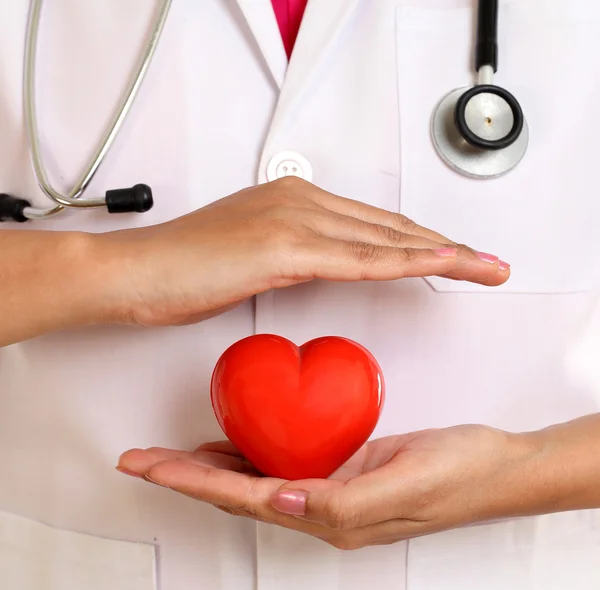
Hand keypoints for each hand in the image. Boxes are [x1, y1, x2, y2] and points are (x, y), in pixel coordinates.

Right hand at [101, 177, 508, 326]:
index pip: (372, 224)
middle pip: (389, 226)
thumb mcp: (249, 258)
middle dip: (445, 247)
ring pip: (384, 239)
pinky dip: (406, 262)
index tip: (451, 257)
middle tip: (486, 263)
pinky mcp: (283, 248)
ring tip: (484, 268)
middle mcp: (298, 201)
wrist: (131, 273)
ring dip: (442, 255)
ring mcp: (292, 220)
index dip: (418, 241)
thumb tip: (319, 267)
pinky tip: (441, 265)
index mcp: (292, 201)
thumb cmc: (179, 270)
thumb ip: (292, 256)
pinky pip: (359, 259)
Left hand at [117, 425, 542, 549]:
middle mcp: (322, 506)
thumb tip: (283, 500)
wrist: (494, 465)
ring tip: (170, 455)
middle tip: (142, 458)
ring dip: (209, 467)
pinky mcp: (342, 466)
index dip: (192, 482)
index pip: (244, 499)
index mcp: (330, 516)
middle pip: (236, 492)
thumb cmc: (458, 476)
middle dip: (185, 476)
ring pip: (253, 478)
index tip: (150, 467)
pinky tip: (234, 442)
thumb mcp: (404, 487)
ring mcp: (330, 486)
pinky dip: (249, 452)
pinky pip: (282, 459)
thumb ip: (343, 502)